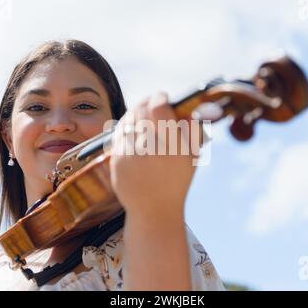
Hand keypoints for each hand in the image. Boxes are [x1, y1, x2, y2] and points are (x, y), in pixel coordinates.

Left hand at [109, 92, 197, 218]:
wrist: (153, 210)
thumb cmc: (176, 181)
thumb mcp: (191, 157)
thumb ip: (192, 129)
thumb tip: (186, 106)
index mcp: (171, 147)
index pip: (158, 107)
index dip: (160, 97)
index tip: (163, 97)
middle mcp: (149, 149)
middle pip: (140, 109)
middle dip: (146, 102)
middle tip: (152, 103)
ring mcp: (129, 155)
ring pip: (127, 119)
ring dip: (135, 113)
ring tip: (144, 116)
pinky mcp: (115, 160)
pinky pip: (118, 134)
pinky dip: (126, 128)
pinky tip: (134, 131)